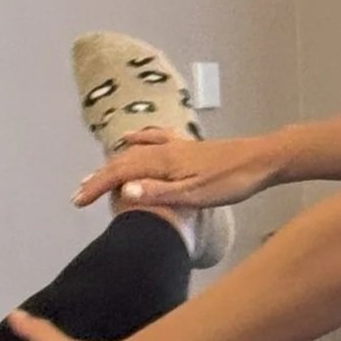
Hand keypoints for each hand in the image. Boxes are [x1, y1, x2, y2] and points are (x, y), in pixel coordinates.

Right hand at [73, 127, 279, 215]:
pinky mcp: (188, 146)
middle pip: (123, 161)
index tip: (77, 201)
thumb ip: (159, 193)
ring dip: (114, 163)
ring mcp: (177, 144)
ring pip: (136, 151)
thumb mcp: (195, 195)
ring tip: (98, 174)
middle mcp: (166, 148)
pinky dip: (137, 140)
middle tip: (79, 194)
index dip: (96, 186)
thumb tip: (123, 190)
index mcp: (164, 161)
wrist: (262, 160)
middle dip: (99, 178)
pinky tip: (134, 139)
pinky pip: (154, 139)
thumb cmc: (232, 182)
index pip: (120, 173)